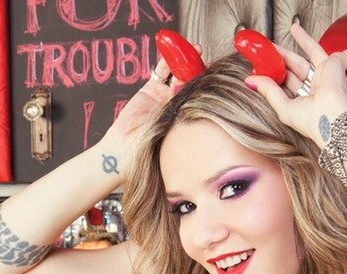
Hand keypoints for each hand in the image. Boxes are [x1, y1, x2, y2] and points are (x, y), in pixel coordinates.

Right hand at [104, 49, 200, 169]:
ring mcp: (164, 97)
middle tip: (208, 62)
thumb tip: (208, 98)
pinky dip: (168, 60)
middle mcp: (178, 106)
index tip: (219, 76)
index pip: (202, 98)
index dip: (210, 86)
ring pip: (178, 74)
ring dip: (186, 61)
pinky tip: (175, 51)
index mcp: (188, 118)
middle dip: (200, 71)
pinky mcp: (150, 90)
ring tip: (197, 51)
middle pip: (192, 83)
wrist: (127, 149)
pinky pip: (161, 72)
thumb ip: (189, 114)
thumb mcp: (178, 132)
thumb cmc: (154, 150)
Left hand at [245, 23, 346, 147]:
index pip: (286, 81)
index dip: (275, 72)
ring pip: (313, 52)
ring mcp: (326, 75)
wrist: (332, 118)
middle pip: (296, 65)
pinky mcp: (337, 65)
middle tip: (271, 47)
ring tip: (293, 28)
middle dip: (284, 55)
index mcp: (302, 100)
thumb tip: (250, 80)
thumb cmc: (312, 121)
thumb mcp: (283, 107)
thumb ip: (268, 91)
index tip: (263, 65)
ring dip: (304, 39)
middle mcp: (315, 88)